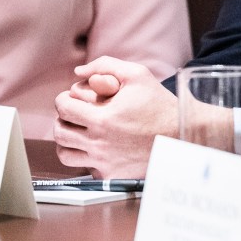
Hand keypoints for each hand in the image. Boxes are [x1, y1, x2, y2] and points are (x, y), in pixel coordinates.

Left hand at [53, 56, 176, 175]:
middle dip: (62, 119)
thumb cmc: (159, 103)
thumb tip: (78, 72)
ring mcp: (104, 161)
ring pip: (65, 153)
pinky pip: (83, 168)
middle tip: (73, 114)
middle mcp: (99, 143)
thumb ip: (105, 65)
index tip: (71, 98)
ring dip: (67, 140)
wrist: (180, 134)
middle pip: (60, 131)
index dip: (63, 99)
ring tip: (78, 131)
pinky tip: (95, 147)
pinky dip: (83, 157)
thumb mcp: (137, 74)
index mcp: (102, 118)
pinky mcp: (110, 175)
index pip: (64, 108)